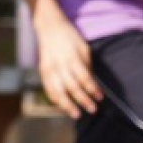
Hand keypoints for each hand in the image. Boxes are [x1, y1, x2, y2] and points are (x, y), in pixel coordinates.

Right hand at [35, 3, 101, 117]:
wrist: (49, 27)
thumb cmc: (70, 37)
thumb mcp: (83, 47)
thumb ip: (86, 65)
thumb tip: (91, 82)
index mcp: (72, 58)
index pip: (84, 78)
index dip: (93, 89)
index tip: (100, 97)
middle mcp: (60, 65)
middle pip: (73, 87)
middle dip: (84, 100)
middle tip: (93, 109)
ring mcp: (49, 69)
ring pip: (58, 92)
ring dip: (68, 105)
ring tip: (77, 114)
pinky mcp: (42, 72)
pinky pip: (48, 89)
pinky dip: (56, 100)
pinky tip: (63, 106)